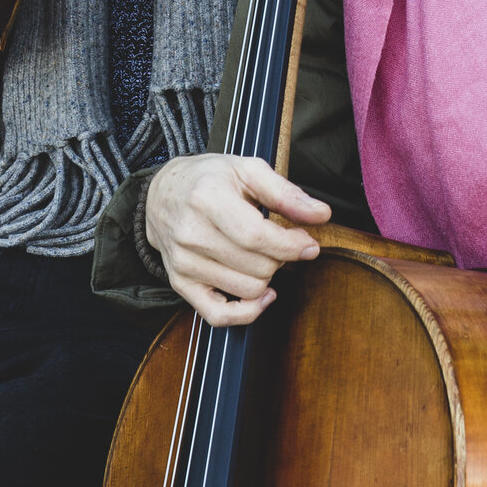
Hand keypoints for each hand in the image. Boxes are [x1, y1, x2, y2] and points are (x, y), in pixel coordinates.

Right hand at [145, 154, 330, 326]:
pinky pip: (219, 316)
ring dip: (268, 276)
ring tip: (264, 255)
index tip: (309, 244)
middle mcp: (191, 234)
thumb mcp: (249, 170)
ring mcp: (184, 264)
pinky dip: (248, 312)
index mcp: (208, 199)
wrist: (163, 195)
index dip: (291, 246)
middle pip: (257, 266)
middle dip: (281, 256)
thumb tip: (322, 215)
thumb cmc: (209, 179)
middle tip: (282, 241)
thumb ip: (287, 193)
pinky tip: (263, 293)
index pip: (257, 237)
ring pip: (247, 290)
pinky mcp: (180, 284)